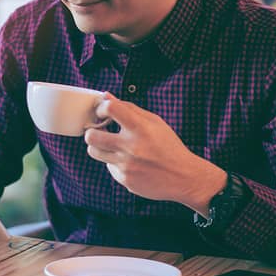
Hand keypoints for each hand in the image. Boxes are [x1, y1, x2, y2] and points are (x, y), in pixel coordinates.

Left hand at [84, 94, 225, 214]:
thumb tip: (106, 96)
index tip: (104, 112)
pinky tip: (131, 162)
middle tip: (100, 130)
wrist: (183, 177)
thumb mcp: (155, 122)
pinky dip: (116, 162)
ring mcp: (126, 165)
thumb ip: (129, 108)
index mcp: (141, 128)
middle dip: (92, 130)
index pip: (111, 109)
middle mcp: (131, 147)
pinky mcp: (125, 179)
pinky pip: (109, 167)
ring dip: (99, 146)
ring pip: (94, 152)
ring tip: (111, 145)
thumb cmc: (169, 146)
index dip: (102, 108)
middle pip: (92, 136)